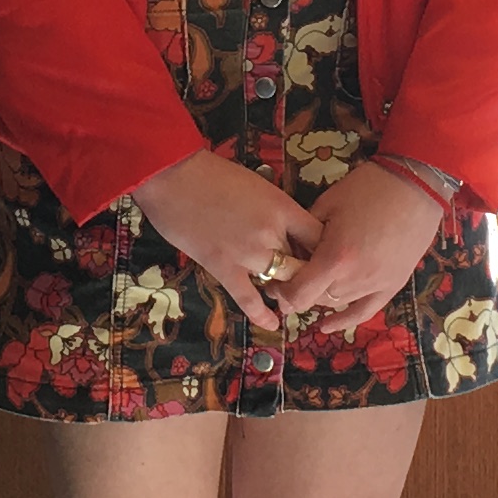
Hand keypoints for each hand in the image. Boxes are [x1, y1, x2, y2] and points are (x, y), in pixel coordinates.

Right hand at [127, 149, 324, 332]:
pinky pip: (249, 298)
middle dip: (308, 275)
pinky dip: (261, 313)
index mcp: (282, 206)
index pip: (319, 237)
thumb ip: (273, 208)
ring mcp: (248, 252)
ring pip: (282, 282)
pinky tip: (272, 324)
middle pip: (305, 263)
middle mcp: (271, 232)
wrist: (172, 176)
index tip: (322, 258)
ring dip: (286, 290)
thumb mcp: (256, 185)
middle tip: (307, 282)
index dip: (325, 251)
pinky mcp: (224, 267)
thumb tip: (285, 229)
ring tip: (288, 297)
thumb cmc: (212, 173)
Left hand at [284, 158, 449, 335]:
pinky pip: (366, 311)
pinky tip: (327, 326)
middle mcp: (354, 279)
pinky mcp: (393, 285)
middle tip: (288, 278)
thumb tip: (292, 252)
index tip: (274, 281)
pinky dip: (345, 320)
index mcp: (335, 258)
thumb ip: (306, 234)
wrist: (415, 186)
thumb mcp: (326, 204)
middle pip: (316, 299)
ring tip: (310, 285)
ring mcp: (376, 285)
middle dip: (299, 290)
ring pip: (337, 303)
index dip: (282, 291)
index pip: (299, 293)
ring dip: (320, 296)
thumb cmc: (368, 188)